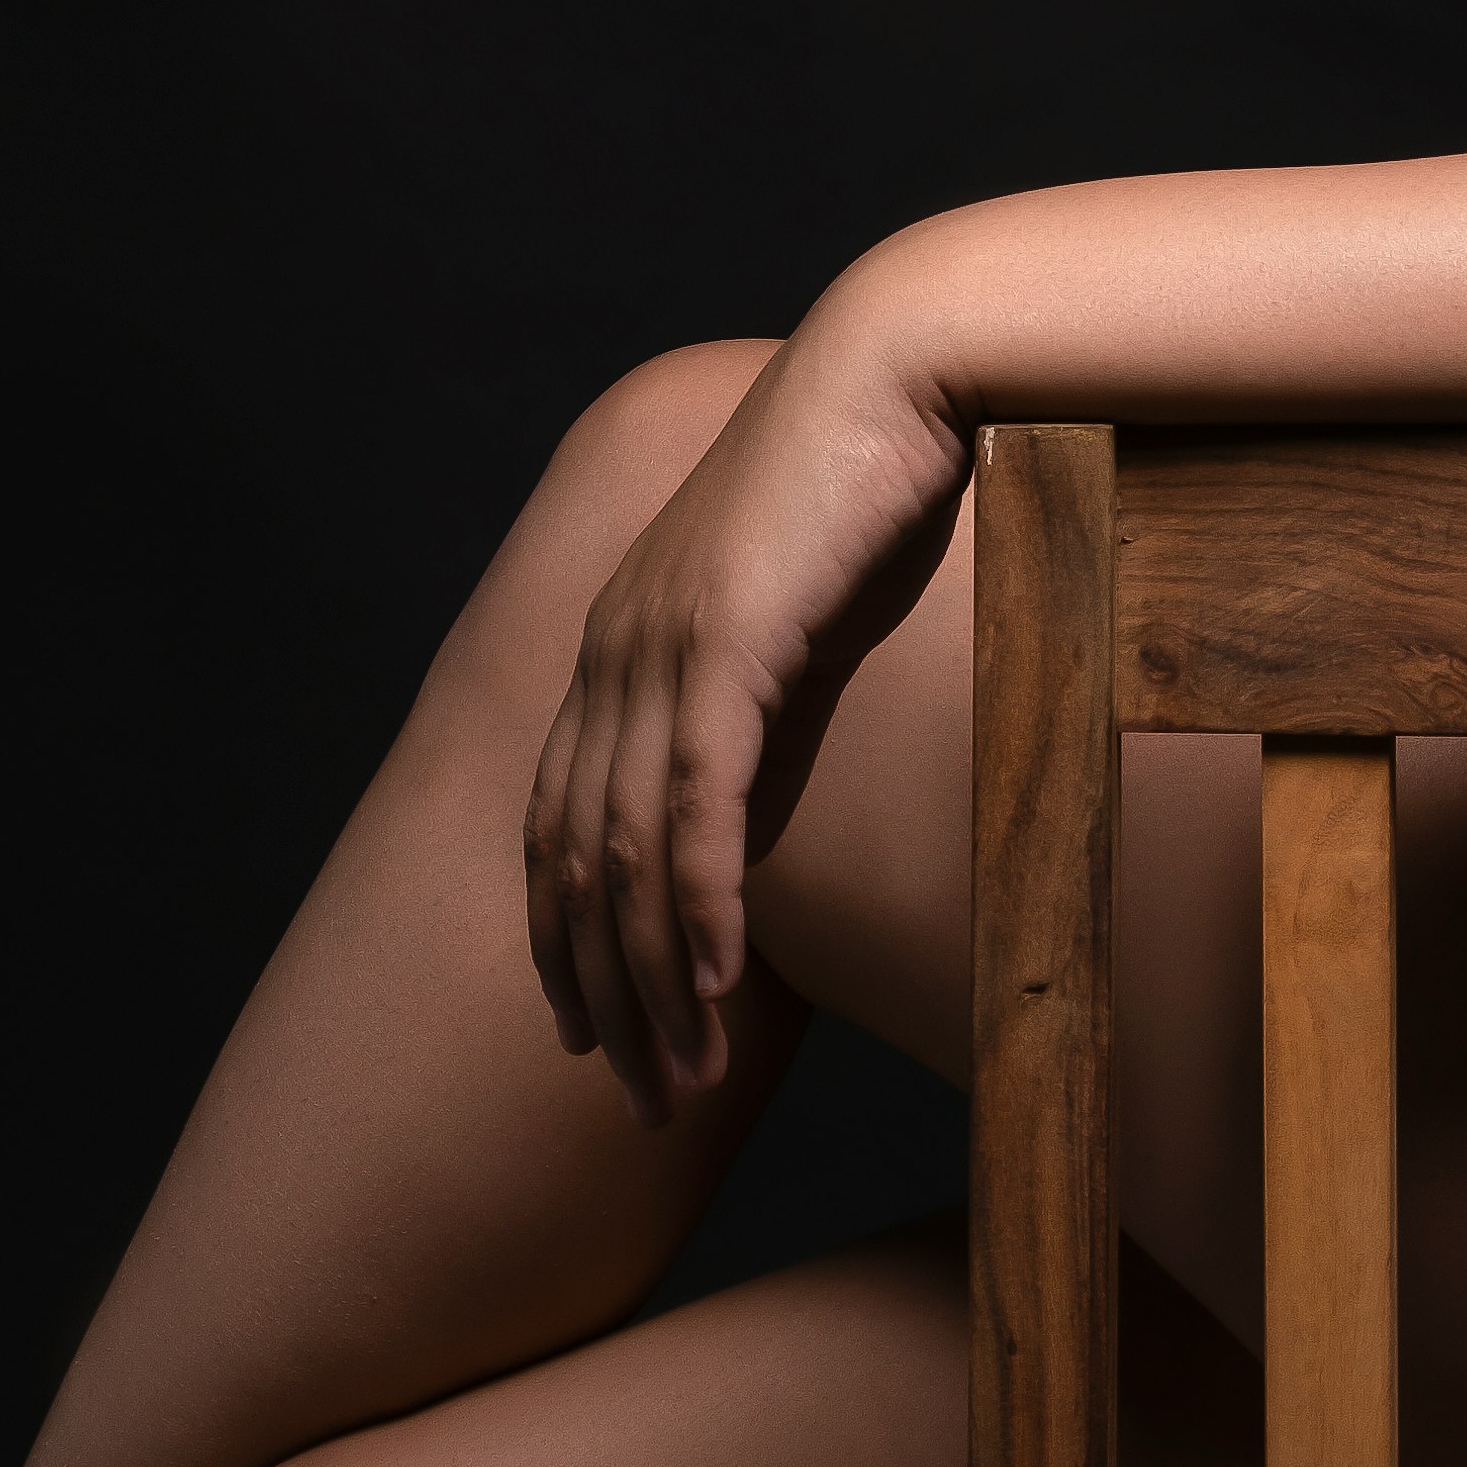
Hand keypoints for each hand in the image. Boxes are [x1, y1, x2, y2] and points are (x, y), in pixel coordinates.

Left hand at [524, 296, 971, 1119]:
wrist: (906, 364)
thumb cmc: (878, 479)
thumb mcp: (807, 616)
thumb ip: (767, 705)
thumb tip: (761, 804)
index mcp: (623, 642)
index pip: (560, 821)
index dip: (565, 939)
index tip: (591, 1034)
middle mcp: (613, 650)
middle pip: (575, 861)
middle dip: (600, 994)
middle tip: (638, 1101)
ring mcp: (659, 645)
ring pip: (629, 853)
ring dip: (651, 981)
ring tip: (678, 1082)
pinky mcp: (725, 643)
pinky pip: (697, 804)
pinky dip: (696, 904)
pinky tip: (714, 985)